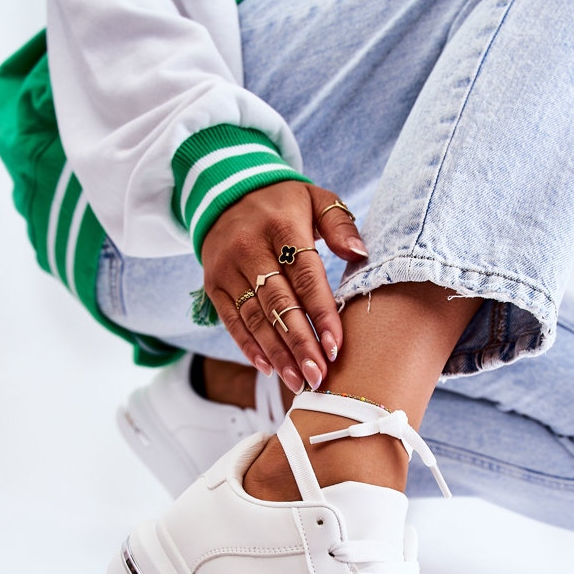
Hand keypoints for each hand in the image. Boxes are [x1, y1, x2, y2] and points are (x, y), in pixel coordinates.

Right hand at [200, 182, 367, 392]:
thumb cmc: (283, 204)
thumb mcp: (316, 199)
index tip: (336, 346)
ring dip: (277, 354)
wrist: (226, 192)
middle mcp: (250, 248)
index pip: (305, 277)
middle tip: (318, 376)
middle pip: (279, 304)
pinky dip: (248, 347)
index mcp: (281, 227)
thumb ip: (340, 224)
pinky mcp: (213, 283)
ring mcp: (227, 268)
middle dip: (300, 344)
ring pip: (254, 318)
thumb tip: (360, 254)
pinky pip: (231, 321)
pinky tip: (268, 369)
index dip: (321, 314)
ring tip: (298, 381)